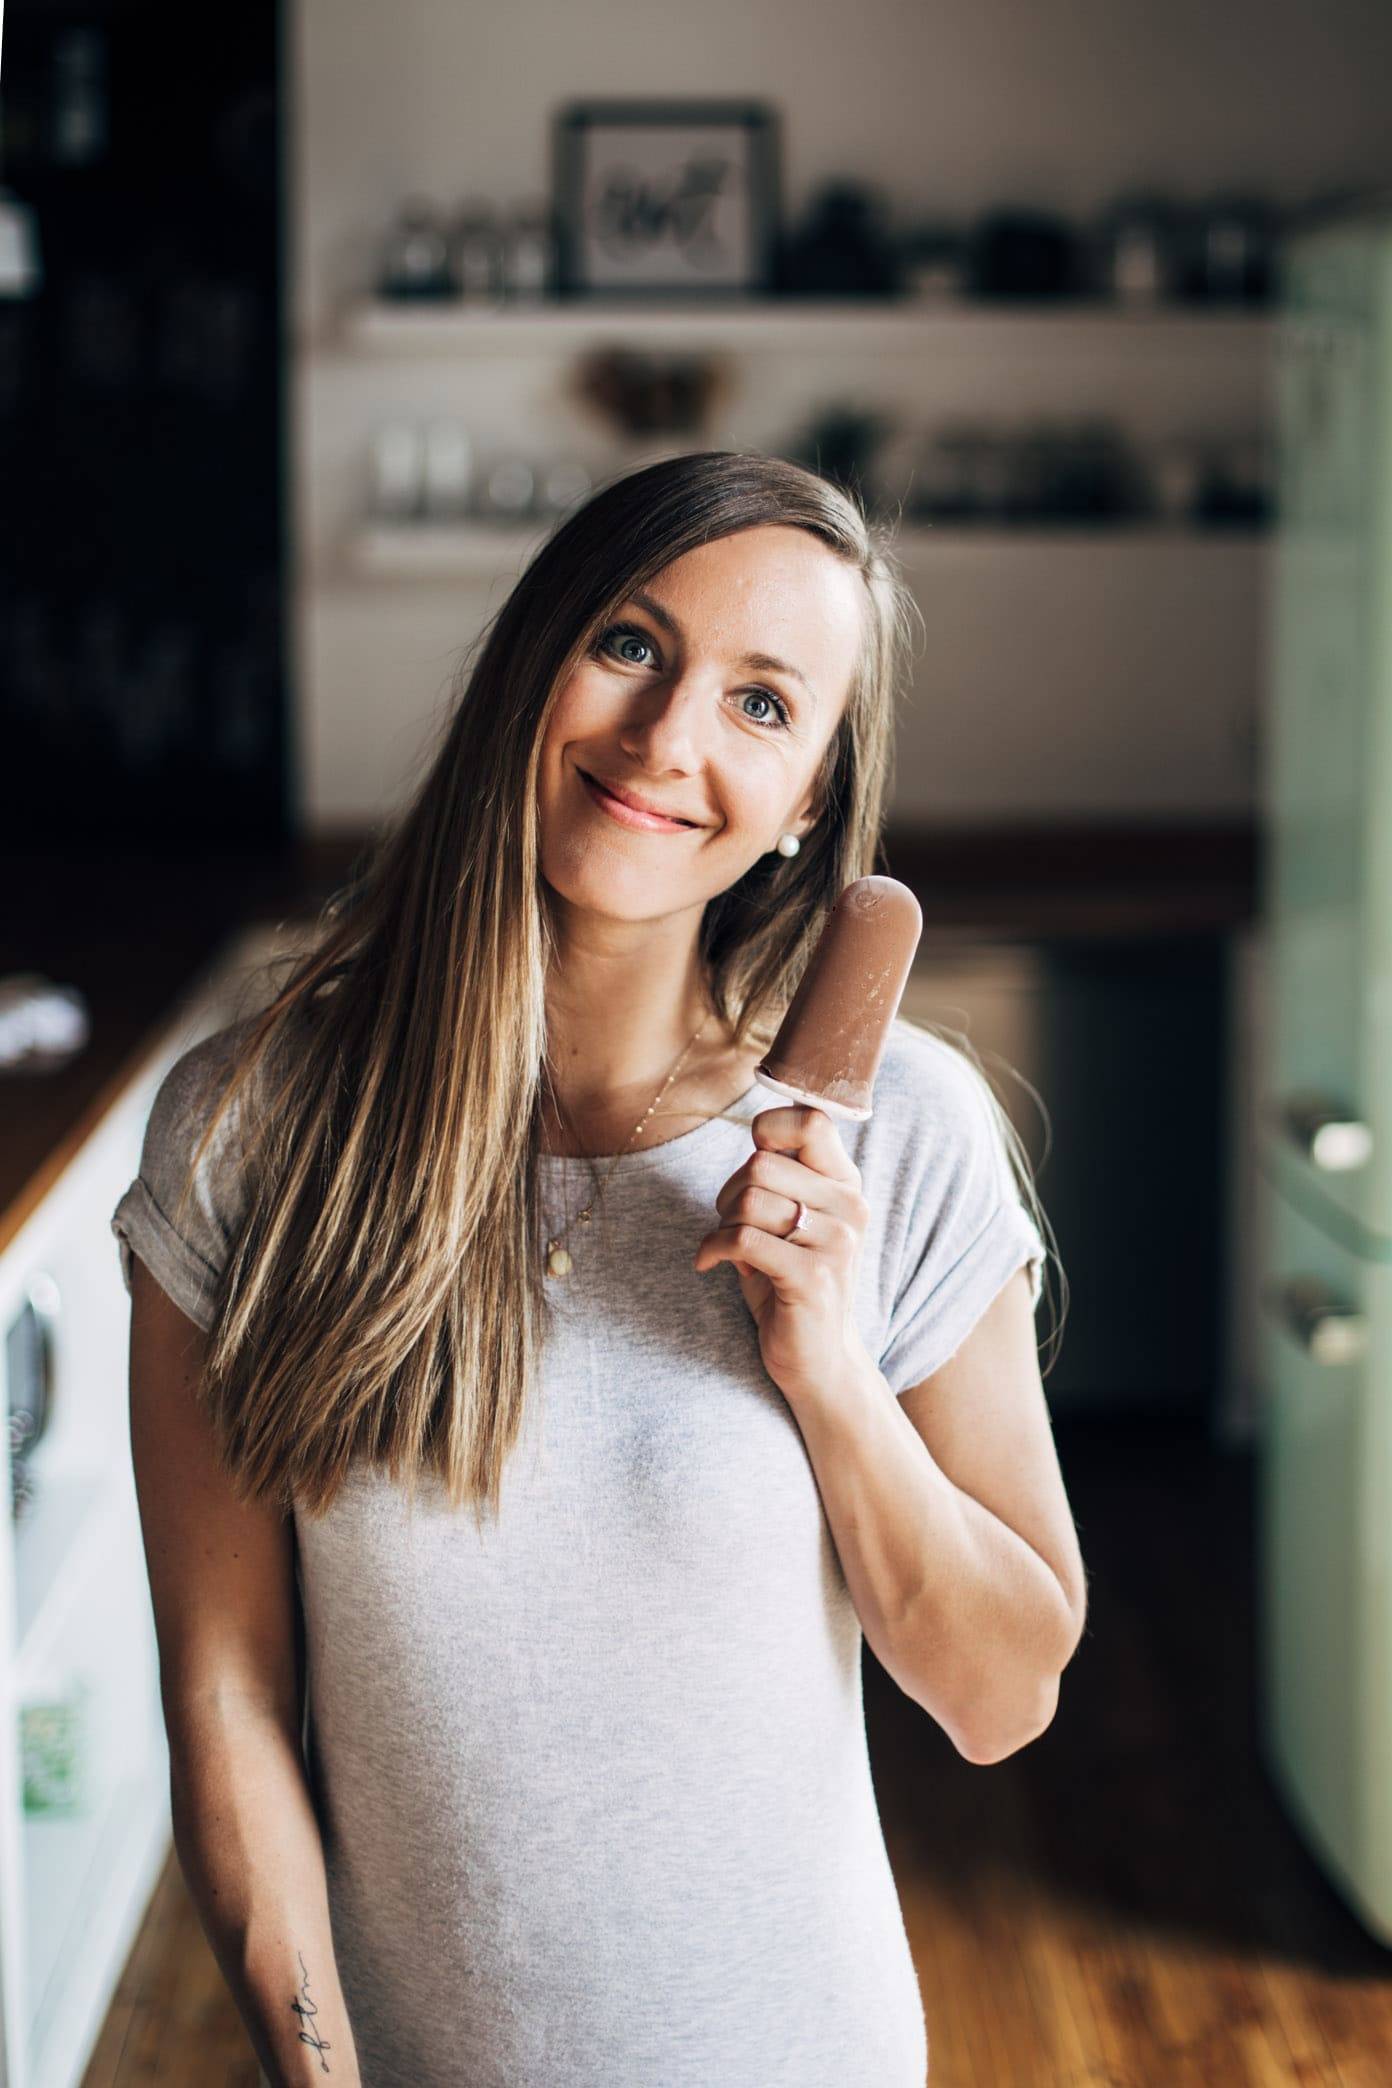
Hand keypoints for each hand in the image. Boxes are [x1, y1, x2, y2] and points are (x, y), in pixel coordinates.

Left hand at [693, 1104, 870, 1400]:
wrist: (817, 1359)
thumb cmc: (789, 1283)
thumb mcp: (789, 1221)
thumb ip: (779, 1178)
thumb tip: (755, 1138)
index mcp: (845, 1185)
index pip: (812, 1121)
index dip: (769, 1128)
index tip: (752, 1160)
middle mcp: (850, 1208)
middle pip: (762, 1163)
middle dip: (728, 1192)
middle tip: (728, 1223)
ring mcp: (837, 1243)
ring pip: (749, 1200)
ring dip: (721, 1224)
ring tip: (724, 1247)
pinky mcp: (814, 1278)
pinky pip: (744, 1240)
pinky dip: (713, 1249)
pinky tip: (709, 1264)